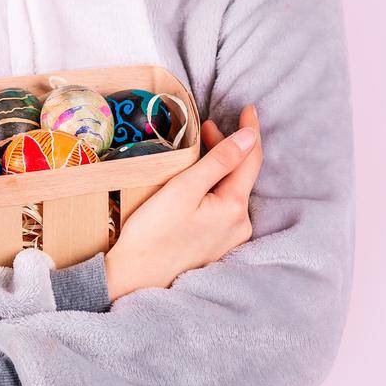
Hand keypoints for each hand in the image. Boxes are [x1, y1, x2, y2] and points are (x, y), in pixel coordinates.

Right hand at [104, 103, 262, 299]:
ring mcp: (229, 237)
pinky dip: (215, 186)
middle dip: (229, 147)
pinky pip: (223, 205)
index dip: (251, 130)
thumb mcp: (184, 188)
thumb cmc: (153, 232)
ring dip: (220, 166)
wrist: (134, 277)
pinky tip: (200, 179)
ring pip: (232, 189)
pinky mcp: (216, 244)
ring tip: (201, 147)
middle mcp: (240, 224)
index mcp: (235, 208)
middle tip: (206, 126)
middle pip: (242, 174)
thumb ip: (219, 160)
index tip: (249, 108)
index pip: (252, 159)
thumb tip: (250, 137)